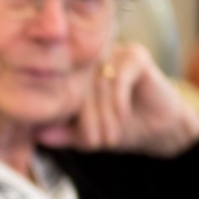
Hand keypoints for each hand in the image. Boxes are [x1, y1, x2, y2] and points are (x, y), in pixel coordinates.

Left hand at [35, 43, 198, 157]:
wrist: (160, 129)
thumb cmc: (122, 129)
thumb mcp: (87, 136)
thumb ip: (64, 134)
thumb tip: (38, 135)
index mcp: (76, 76)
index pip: (61, 93)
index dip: (66, 118)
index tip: (77, 142)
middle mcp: (91, 61)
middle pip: (78, 89)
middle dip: (87, 120)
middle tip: (95, 144)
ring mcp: (113, 54)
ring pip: (97, 85)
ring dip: (103, 115)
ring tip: (110, 138)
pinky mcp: (135, 55)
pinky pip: (118, 78)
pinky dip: (118, 101)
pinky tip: (123, 118)